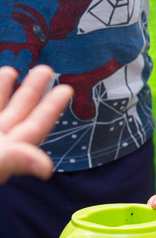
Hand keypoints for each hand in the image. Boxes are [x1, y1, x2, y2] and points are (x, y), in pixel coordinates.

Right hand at [0, 65, 72, 182]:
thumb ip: (15, 160)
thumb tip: (47, 168)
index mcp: (7, 154)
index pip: (35, 127)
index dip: (51, 108)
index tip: (67, 90)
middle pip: (18, 114)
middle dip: (32, 91)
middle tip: (47, 69)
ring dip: (5, 90)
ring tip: (14, 69)